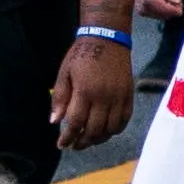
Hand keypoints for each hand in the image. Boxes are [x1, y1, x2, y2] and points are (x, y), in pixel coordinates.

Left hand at [47, 33, 133, 151]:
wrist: (108, 38)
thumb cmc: (81, 55)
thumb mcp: (64, 73)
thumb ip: (60, 98)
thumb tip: (55, 121)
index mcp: (85, 91)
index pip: (76, 123)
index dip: (68, 137)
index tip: (61, 145)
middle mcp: (104, 98)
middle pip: (94, 130)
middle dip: (82, 142)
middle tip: (74, 146)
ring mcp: (119, 98)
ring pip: (110, 129)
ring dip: (98, 139)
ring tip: (89, 140)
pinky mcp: (129, 96)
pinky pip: (124, 120)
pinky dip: (115, 130)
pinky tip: (106, 131)